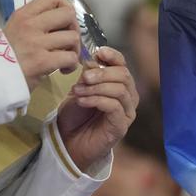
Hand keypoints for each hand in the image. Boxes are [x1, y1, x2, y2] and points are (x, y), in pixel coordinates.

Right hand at [4, 0, 80, 91]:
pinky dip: (71, 65)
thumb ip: (35, 22)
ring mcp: (36, 42)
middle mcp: (30, 25)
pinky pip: (70, 57)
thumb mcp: (14, 29)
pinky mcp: (42, 61)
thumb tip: (61, 21)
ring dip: (74, 49)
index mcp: (23, 15)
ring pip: (73, 37)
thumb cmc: (3, 56)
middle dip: (73, 28)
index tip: (63, 22)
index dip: (65, 7)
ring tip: (65, 58)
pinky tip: (62, 69)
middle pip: (68, 13)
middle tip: (67, 41)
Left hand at [58, 46, 138, 171]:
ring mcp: (127, 112)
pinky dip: (97, 100)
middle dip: (103, 74)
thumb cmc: (75, 116)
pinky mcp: (121, 126)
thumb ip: (89, 75)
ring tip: (78, 91)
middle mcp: (128, 97)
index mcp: (119, 84)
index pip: (123, 64)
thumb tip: (93, 59)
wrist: (67, 143)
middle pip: (124, 75)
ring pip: (120, 90)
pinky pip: (114, 106)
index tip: (98, 53)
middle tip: (84, 77)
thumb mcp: (80, 89)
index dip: (113, 56)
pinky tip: (83, 101)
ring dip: (97, 88)